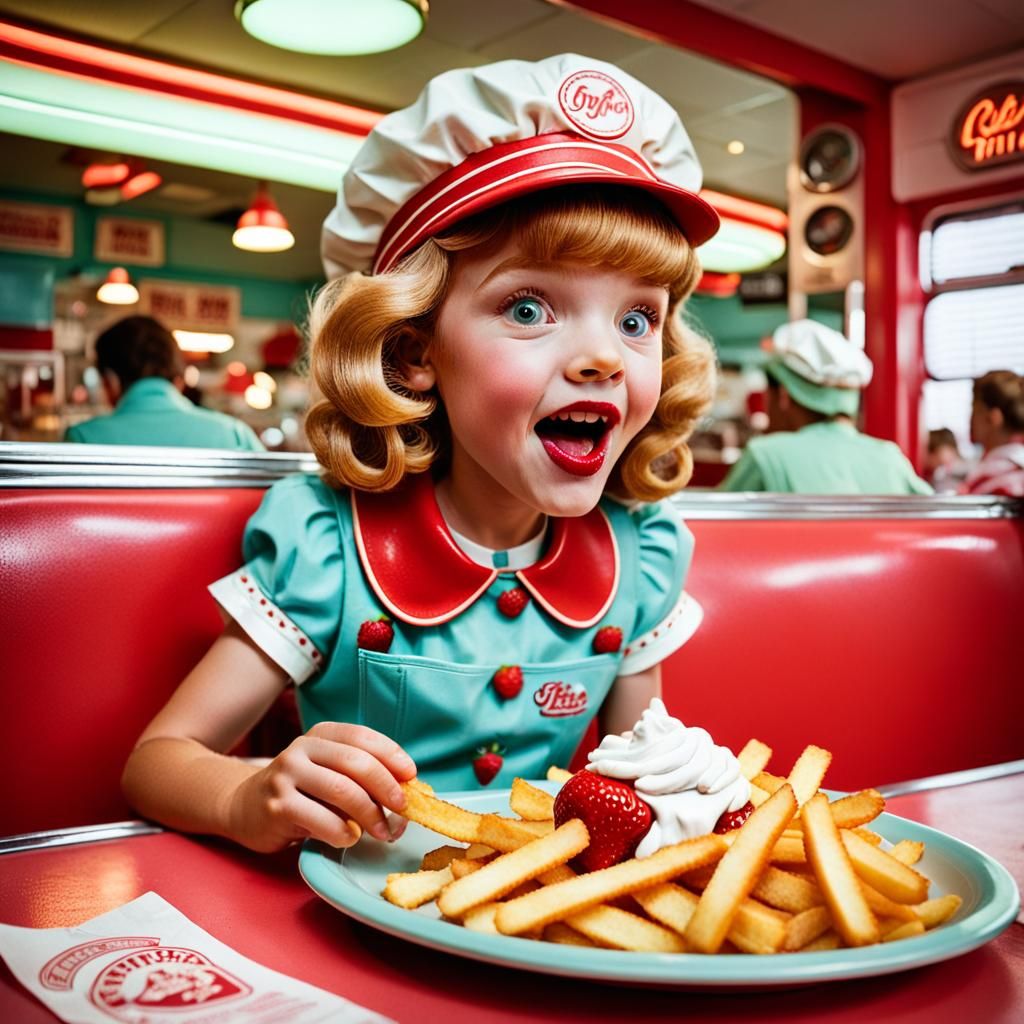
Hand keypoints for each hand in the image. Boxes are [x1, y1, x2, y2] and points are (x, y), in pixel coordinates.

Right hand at [228, 722, 415, 852]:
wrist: (243, 808)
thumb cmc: (300, 792)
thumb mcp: (326, 772)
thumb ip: (358, 775)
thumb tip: (406, 792)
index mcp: (319, 735)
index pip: (362, 737)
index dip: (391, 755)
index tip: (411, 775)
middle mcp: (301, 749)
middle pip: (356, 763)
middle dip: (387, 788)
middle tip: (403, 810)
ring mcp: (286, 776)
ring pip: (342, 791)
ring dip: (371, 815)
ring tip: (383, 832)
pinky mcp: (278, 807)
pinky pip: (324, 821)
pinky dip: (345, 833)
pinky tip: (349, 839)